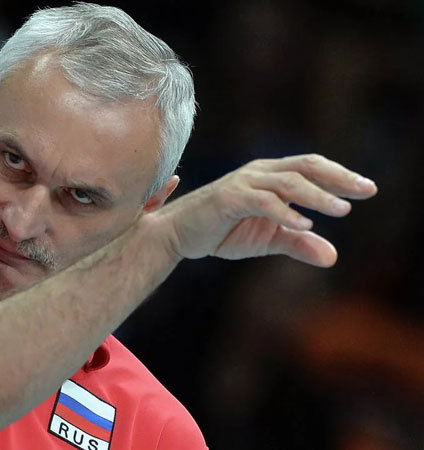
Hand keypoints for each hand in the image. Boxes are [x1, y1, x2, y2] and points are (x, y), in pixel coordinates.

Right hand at [156, 154, 377, 266]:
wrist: (178, 236)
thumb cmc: (221, 232)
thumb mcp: (267, 240)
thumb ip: (298, 243)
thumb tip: (333, 256)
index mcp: (270, 177)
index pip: (311, 169)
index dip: (340, 176)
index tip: (368, 189)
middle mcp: (259, 173)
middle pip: (306, 167)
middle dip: (338, 178)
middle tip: (366, 190)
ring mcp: (243, 183)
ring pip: (288, 182)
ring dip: (317, 196)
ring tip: (342, 210)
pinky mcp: (228, 198)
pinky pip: (262, 202)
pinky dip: (285, 212)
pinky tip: (304, 224)